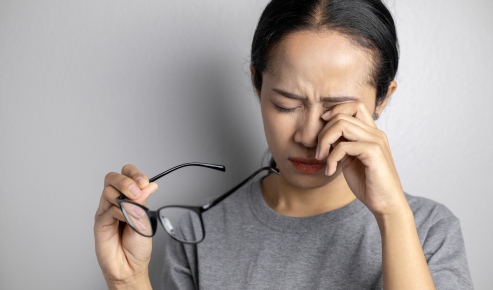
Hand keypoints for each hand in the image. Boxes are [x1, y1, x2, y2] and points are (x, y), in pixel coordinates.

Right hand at [94, 164, 157, 286]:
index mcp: (128, 198)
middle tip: (137, 190)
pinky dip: (121, 213)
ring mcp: (106, 211)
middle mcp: (115, 202)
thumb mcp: (146, 220)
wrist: (130, 267)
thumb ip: (143, 202)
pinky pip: (108, 210)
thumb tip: (150, 185)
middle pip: (112, 178)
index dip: (135, 174)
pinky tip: (128, 221)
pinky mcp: (100, 223)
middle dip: (126, 180)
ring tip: (135, 212)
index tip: (145, 182)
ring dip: (124, 197)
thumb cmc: (137, 246)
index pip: (127, 175)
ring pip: (108, 191)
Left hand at [315, 101, 406, 215]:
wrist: (386, 204)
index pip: (354, 105)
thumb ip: (342, 144)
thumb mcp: (350, 160)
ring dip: (324, 141)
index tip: (322, 127)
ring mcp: (376, 141)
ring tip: (321, 158)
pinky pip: (343, 146)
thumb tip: (326, 134)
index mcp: (371, 133)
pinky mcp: (374, 153)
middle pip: (342, 114)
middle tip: (319, 152)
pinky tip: (331, 171)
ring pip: (341, 125)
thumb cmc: (368, 184)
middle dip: (323, 131)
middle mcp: (375, 133)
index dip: (335, 111)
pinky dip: (331, 158)